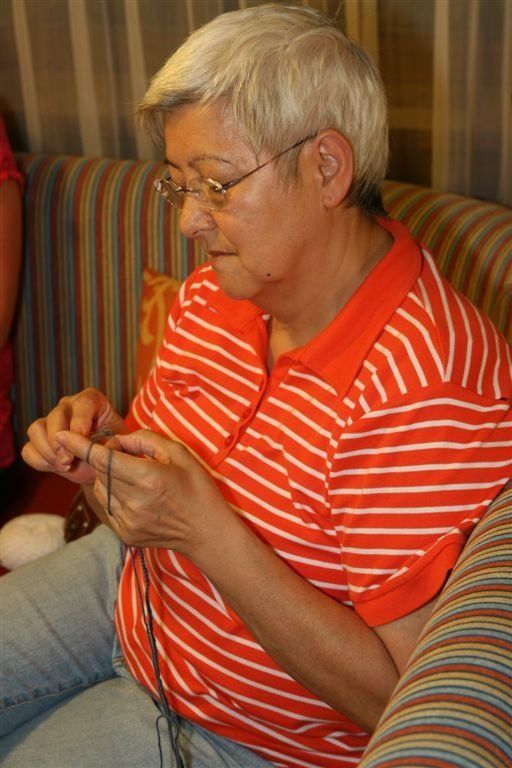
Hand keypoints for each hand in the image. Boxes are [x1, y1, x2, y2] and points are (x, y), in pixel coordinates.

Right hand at [22, 388, 125, 484]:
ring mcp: (51, 421)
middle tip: (69, 460)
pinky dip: (40, 461)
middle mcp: (69, 406)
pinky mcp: (39, 441)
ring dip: (48, 451)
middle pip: (55, 416)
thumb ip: (110, 443)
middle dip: (60, 440)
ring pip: (36, 429)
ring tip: (65, 466)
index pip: (83, 403)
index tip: (82, 437)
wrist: (104, 464)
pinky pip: (29, 449)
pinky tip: (58, 468)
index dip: (80, 420)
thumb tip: (95, 446)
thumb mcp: (119, 444)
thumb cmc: (114, 449)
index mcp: (92, 401)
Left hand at [53, 429, 233, 558]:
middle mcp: (134, 501)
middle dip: (104, 458)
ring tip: (134, 477)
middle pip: (100, 472)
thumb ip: (145, 440)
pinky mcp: (126, 534)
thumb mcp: (179, 454)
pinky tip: (137, 496)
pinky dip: (114, 495)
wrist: (206, 532)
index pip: (103, 459)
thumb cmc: (197, 488)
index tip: (61, 435)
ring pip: (101, 489)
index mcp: (148, 478)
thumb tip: (118, 440)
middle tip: (128, 455)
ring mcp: (128, 521)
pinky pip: (108, 507)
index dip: (79, 445)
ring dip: (108, 477)